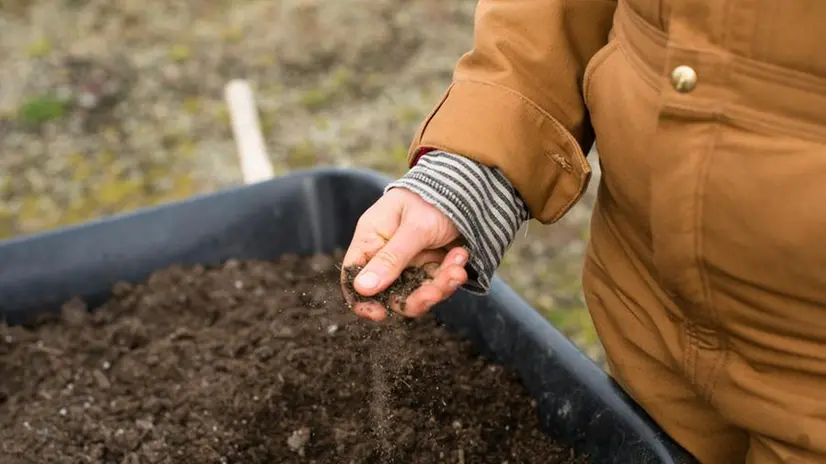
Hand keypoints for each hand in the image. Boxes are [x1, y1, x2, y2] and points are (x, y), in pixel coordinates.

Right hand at [341, 188, 468, 320]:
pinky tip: (461, 255)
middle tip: (435, 292)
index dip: (361, 299)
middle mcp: (387, 253)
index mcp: (371, 238)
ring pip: (417, 291)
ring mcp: (410, 261)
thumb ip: (391, 258)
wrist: (467, 186)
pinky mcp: (431, 264)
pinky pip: (437, 282)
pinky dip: (451, 274)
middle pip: (390, 292)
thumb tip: (362, 289)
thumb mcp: (414, 228)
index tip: (380, 314)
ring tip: (457, 270)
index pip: (354, 274)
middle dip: (415, 297)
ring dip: (439, 285)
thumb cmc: (433, 198)